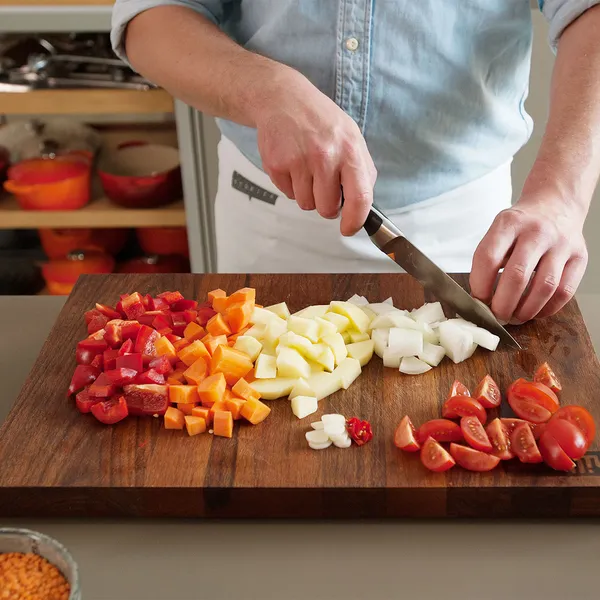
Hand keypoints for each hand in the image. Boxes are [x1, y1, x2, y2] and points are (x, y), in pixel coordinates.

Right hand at [254, 69, 376, 235]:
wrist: (283, 99)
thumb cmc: (321, 121)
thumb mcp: (351, 137)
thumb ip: (361, 171)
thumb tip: (363, 205)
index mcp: (349, 150)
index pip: (360, 197)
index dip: (355, 220)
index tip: (349, 228)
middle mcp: (325, 156)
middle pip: (327, 208)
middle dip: (326, 203)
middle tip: (322, 184)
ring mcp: (298, 161)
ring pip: (306, 204)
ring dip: (307, 193)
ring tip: (306, 168)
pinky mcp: (276, 165)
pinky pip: (288, 194)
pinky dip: (290, 185)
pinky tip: (292, 163)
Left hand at [470, 189, 587, 323]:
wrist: (555, 205)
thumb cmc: (520, 226)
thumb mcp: (498, 231)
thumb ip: (488, 260)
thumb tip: (480, 300)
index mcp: (509, 223)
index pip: (488, 258)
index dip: (480, 286)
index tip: (478, 301)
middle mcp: (536, 232)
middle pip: (517, 276)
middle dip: (503, 305)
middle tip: (497, 316)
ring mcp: (561, 244)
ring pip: (544, 287)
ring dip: (526, 310)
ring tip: (515, 318)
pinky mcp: (580, 257)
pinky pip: (565, 292)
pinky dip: (548, 309)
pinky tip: (535, 311)